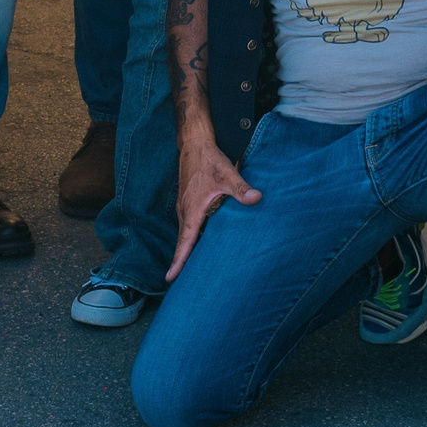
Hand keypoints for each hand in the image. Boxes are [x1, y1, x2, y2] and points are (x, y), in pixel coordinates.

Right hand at [167, 131, 260, 282]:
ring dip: (186, 250)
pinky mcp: (188, 202)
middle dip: (181, 262)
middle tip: (181, 283)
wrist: (194, 143)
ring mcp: (185, 207)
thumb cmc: (208, 159)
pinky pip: (188, 226)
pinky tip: (199, 243)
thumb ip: (241, 188)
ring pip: (185, 234)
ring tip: (190, 269)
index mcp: (192, 210)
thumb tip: (256, 198)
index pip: (184, 242)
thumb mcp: (227, 173)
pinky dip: (190, 238)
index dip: (179, 261)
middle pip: (182, 243)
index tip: (170, 278)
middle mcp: (185, 211)